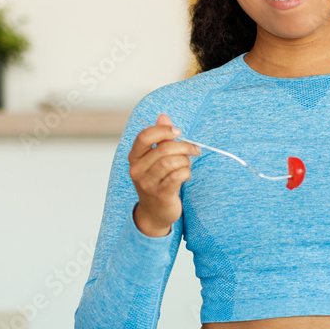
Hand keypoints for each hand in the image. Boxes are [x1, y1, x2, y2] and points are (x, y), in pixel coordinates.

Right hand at [128, 113, 201, 235]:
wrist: (155, 213)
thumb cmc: (157, 181)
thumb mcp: (155, 159)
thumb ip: (159, 138)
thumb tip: (163, 116)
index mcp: (134, 157)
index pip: (144, 137)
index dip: (163, 131)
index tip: (178, 132)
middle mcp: (137, 170)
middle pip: (163, 149)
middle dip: (184, 146)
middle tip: (195, 149)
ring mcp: (147, 184)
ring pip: (171, 162)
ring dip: (185, 160)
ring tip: (188, 164)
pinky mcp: (160, 194)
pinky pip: (177, 176)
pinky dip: (186, 172)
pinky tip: (186, 174)